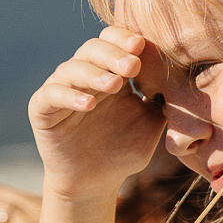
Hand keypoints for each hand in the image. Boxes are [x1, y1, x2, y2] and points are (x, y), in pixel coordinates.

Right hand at [27, 27, 163, 201]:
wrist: (95, 183)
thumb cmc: (123, 151)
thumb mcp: (151, 124)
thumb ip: (162, 100)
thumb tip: (181, 77)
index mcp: (109, 72)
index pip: (113, 41)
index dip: (124, 39)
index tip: (142, 46)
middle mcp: (83, 75)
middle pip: (92, 48)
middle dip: (113, 54)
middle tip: (133, 65)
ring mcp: (61, 89)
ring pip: (72, 68)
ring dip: (94, 73)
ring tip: (115, 85)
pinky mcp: (42, 109)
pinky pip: (51, 94)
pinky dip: (69, 96)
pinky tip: (88, 104)